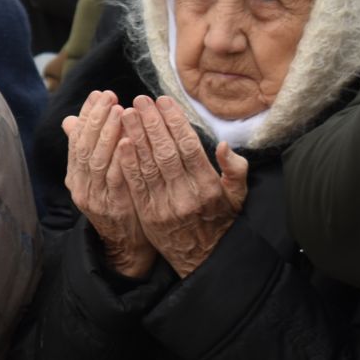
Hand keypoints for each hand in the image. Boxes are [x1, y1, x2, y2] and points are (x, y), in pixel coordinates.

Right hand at [63, 90, 154, 277]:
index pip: (76, 140)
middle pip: (85, 147)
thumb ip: (87, 150)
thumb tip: (70, 120)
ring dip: (108, 133)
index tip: (97, 94)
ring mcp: (96, 199)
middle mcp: (81, 187)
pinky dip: (120, 158)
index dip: (86, 116)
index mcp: (75, 177)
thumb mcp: (97, 177)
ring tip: (118, 110)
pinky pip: (116, 179)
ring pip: (98, 161)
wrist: (124, 245)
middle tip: (109, 96)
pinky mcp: (114, 208)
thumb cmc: (116, 205)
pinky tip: (127, 139)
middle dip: (96, 119)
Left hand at [114, 95, 248, 277]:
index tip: (163, 101)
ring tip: (127, 113)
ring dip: (136, 137)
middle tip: (139, 100)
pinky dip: (128, 163)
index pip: (189, 147)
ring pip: (148, 165)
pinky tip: (121, 142)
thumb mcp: (238, 196)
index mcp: (208, 186)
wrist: (204, 258)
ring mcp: (165, 206)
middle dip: (152, 123)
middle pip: (166, 152)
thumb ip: (235, 169)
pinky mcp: (148, 214)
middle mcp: (186, 195)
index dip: (174, 122)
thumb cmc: (221, 220)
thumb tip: (225, 144)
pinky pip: (136, 184)